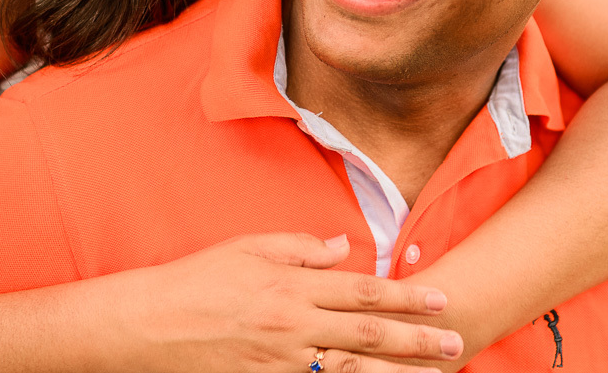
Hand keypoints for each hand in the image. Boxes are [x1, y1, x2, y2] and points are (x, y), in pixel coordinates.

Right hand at [105, 233, 463, 372]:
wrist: (150, 324)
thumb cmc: (198, 279)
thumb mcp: (249, 247)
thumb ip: (301, 247)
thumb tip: (343, 248)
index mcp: (294, 286)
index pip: (364, 291)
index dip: (407, 296)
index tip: (441, 299)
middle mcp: (296, 325)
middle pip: (369, 334)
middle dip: (418, 339)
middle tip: (457, 342)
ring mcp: (283, 361)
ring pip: (353, 369)